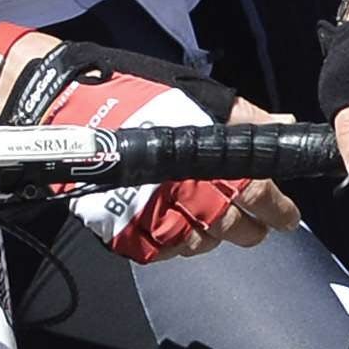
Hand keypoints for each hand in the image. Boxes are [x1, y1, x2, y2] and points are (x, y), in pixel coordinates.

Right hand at [0, 22, 278, 261]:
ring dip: (211, 238)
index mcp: (208, 159)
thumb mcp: (196, 96)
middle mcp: (184, 193)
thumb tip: (283, 125)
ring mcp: (151, 215)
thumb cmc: (130, 96)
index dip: (279, 210)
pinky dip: (172, 245)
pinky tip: (175, 228)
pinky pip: (159, 252)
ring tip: (209, 222)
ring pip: (199, 245)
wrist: (63, 106)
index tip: (285, 215)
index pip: (260, 197)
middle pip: (235, 230)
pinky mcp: (121, 229)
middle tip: (253, 221)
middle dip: (251, 229)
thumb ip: (243, 117)